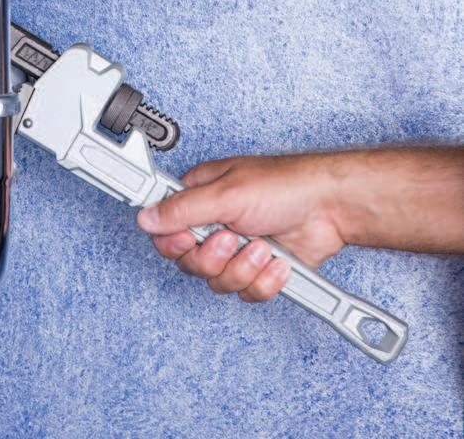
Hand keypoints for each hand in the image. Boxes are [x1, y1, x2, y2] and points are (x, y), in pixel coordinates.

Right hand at [136, 153, 347, 302]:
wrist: (330, 208)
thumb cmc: (286, 185)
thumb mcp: (227, 194)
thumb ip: (183, 209)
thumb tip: (147, 217)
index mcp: (201, 196)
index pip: (166, 228)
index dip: (173, 240)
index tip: (188, 239)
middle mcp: (215, 223)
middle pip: (189, 261)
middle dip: (214, 257)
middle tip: (231, 239)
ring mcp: (237, 249)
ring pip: (218, 282)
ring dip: (244, 268)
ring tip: (262, 248)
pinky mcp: (259, 270)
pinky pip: (246, 292)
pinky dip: (264, 281)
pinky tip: (277, 260)